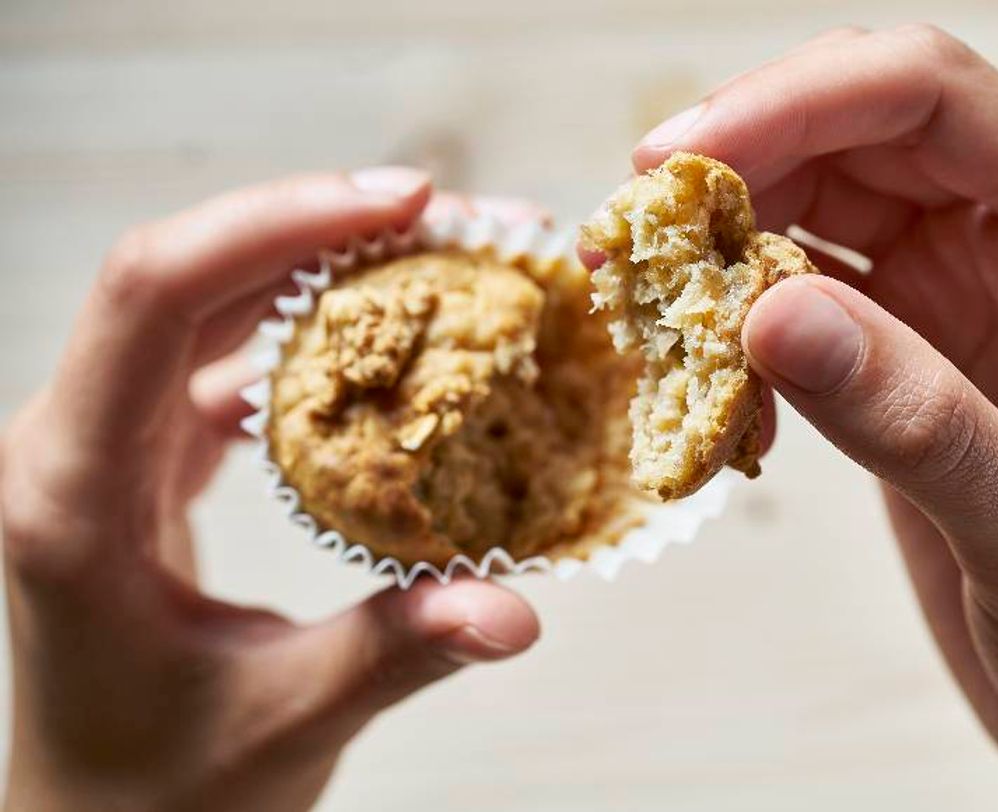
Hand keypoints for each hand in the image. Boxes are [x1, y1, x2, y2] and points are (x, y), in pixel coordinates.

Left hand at [0, 169, 540, 811]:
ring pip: (214, 307)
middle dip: (327, 230)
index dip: (276, 224)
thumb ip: (399, 653)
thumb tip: (518, 613)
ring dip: (328, 270)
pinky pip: (231, 360)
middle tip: (466, 220)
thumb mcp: (285, 720)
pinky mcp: (150, 459)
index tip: (406, 204)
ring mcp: (109, 445)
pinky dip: (319, 333)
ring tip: (451, 258)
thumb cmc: (162, 795)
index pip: (154, 296)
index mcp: (75, 493)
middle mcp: (75, 445)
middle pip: (191, 276)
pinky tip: (398, 338)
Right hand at [632, 25, 997, 809]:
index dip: (796, 102)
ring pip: (819, 208)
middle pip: (859, 135)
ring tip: (643, 296)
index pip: (934, 100)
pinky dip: (734, 318)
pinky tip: (697, 365)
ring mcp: (959, 298)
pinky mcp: (907, 356)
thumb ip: (913, 421)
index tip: (678, 163)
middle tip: (631, 230)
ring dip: (721, 240)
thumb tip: (771, 312)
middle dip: (737, 163)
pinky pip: (802, 295)